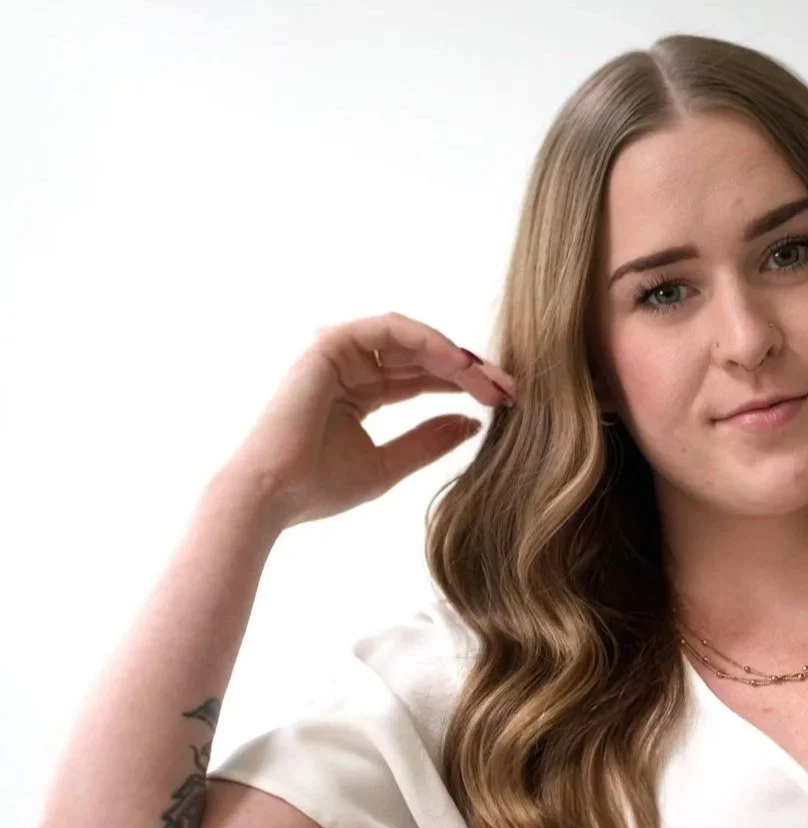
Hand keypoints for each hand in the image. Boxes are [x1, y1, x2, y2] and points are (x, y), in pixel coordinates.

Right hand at [223, 312, 517, 529]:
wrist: (274, 494)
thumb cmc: (321, 487)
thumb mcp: (390, 464)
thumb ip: (430, 441)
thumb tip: (474, 423)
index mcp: (362, 394)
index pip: (424, 379)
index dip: (465, 386)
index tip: (505, 403)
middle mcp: (352, 368)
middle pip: (424, 357)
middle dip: (470, 370)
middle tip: (510, 389)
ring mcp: (340, 354)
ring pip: (413, 340)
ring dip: (456, 356)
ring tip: (490, 380)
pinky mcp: (331, 345)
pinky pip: (390, 329)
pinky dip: (428, 341)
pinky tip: (459, 363)